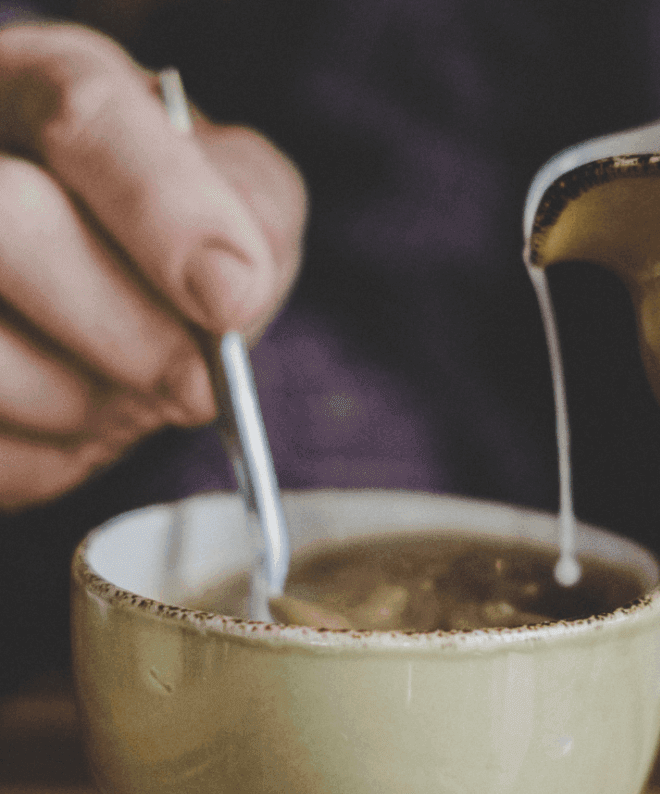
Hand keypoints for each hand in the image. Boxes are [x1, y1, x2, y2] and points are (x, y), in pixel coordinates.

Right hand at [0, 21, 305, 510]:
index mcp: (39, 88)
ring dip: (87, 404)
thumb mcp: (243, 204)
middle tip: (196, 386)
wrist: (102, 295)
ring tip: (126, 394)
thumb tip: (230, 285)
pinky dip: (46, 456)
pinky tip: (66, 419)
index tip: (229, 299)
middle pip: (13, 223)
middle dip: (127, 332)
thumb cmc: (179, 238)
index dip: (165, 212)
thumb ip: (253, 219)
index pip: (85, 115)